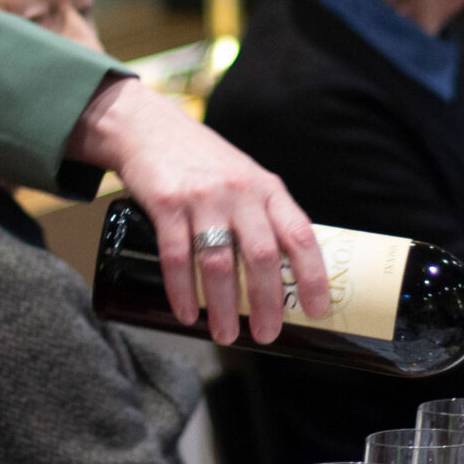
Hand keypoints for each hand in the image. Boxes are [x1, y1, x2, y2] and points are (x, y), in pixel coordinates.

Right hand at [64, 76, 329, 344]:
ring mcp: (202, 197)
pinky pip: (175, 257)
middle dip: (267, 304)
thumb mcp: (245, 178)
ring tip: (225, 336)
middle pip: (262, 257)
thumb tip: (282, 274)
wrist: (146, 127)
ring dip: (223, 307)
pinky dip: (182, 292)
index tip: (317, 310)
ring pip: (219, 263)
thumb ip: (262, 215)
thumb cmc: (202, 161)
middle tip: (267, 335)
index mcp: (267, 189)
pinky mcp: (166, 203)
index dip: (313, 276)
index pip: (300, 236)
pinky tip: (186, 314)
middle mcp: (240, 192)